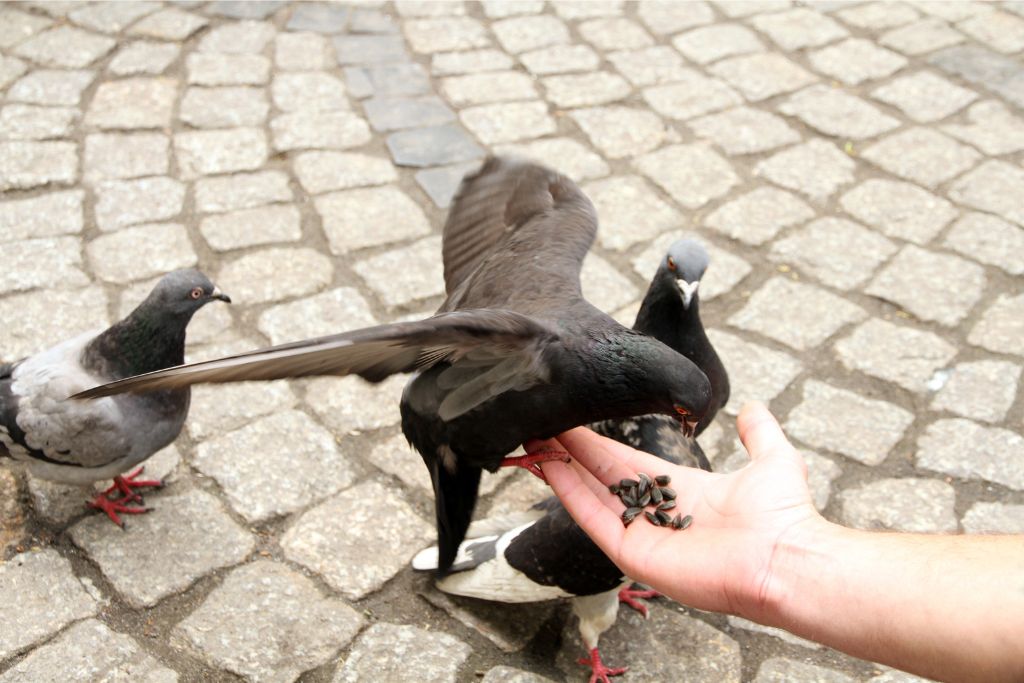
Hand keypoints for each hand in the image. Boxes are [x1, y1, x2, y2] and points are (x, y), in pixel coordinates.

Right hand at [537, 402, 823, 621]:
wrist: (785, 558)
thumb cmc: (783, 516)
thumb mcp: (772, 459)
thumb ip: (758, 434)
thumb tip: (752, 408)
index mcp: (680, 491)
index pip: (626, 463)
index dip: (598, 444)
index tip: (573, 421)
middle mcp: (654, 513)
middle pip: (601, 476)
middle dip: (571, 451)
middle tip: (542, 423)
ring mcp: (640, 534)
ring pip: (590, 495)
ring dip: (561, 468)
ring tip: (534, 438)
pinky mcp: (632, 553)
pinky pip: (593, 519)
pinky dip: (569, 492)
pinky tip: (548, 466)